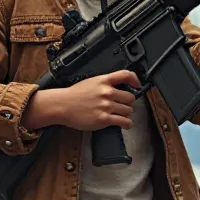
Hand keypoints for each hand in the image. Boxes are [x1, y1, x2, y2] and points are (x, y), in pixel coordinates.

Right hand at [23, 69, 139, 131]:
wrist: (62, 105)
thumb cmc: (74, 95)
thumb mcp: (91, 82)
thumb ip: (105, 83)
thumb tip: (118, 87)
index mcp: (104, 81)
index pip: (126, 75)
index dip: (135, 80)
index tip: (137, 85)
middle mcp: (107, 92)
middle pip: (130, 97)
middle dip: (128, 102)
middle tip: (123, 105)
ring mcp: (106, 106)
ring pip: (128, 110)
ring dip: (126, 114)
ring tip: (122, 115)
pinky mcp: (104, 119)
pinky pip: (123, 121)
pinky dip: (127, 124)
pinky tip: (125, 124)